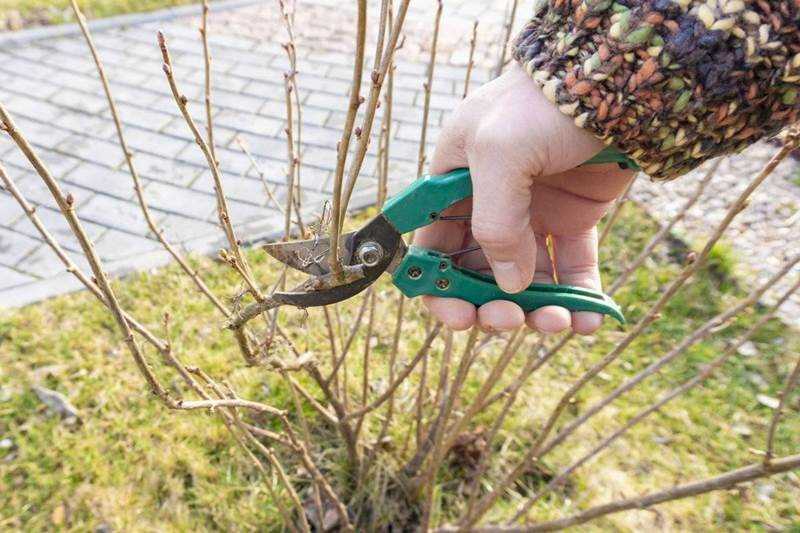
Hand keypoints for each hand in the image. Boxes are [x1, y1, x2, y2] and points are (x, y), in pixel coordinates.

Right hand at [417, 64, 634, 333]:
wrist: (615, 80)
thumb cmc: (542, 106)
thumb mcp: (500, 155)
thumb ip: (494, 223)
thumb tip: (509, 285)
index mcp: (454, 184)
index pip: (435, 247)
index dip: (440, 288)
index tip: (459, 318)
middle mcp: (490, 203)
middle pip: (481, 272)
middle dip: (492, 304)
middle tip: (508, 319)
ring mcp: (533, 214)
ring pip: (527, 279)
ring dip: (538, 309)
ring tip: (558, 322)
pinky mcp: (575, 219)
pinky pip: (572, 269)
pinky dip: (579, 299)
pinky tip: (587, 320)